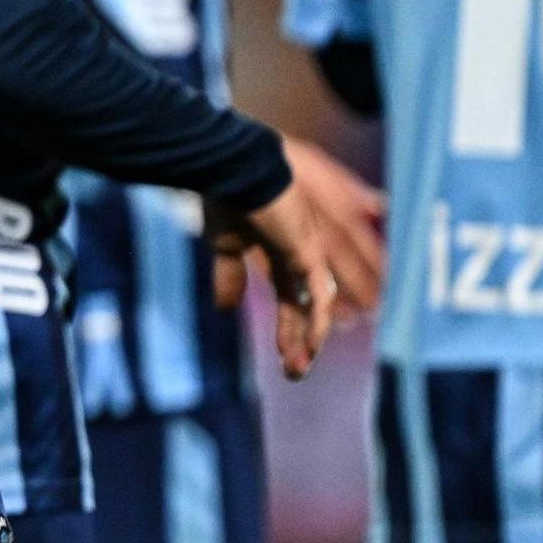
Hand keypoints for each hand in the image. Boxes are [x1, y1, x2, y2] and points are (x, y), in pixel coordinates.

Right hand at [220, 136, 387, 375]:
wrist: (234, 170)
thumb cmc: (227, 197)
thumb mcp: (224, 245)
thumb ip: (229, 276)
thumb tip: (224, 310)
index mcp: (278, 251)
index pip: (289, 298)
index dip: (288, 328)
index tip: (283, 357)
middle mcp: (298, 255)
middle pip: (305, 307)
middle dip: (300, 341)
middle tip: (294, 372)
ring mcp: (307, 254)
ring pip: (316, 306)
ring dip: (309, 339)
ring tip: (298, 367)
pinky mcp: (309, 252)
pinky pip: (319, 295)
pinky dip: (317, 321)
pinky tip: (312, 343)